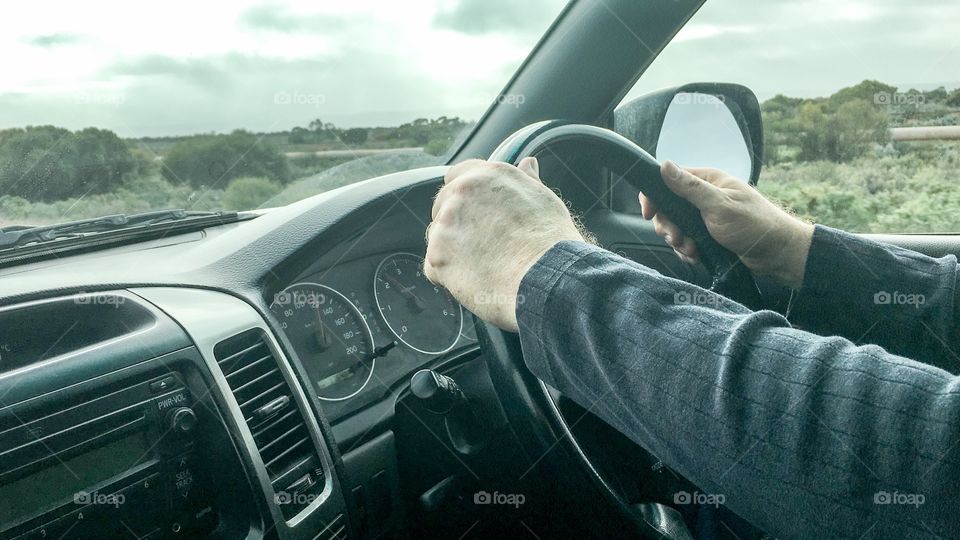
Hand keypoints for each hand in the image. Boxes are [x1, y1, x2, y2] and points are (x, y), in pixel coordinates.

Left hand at [424, 158, 586, 331]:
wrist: (547, 280)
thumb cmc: (552, 243)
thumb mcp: (544, 201)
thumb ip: (527, 180)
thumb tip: (528, 162)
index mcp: (487, 175)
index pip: (458, 176)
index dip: (466, 197)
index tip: (477, 214)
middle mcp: (461, 192)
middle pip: (442, 205)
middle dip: (456, 223)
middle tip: (483, 245)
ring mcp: (445, 224)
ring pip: (437, 236)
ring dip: (452, 249)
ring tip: (483, 266)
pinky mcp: (437, 256)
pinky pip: (433, 267)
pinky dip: (448, 277)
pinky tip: (475, 281)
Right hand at [641, 161, 813, 288]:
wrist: (777, 254)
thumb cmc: (754, 224)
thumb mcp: (719, 205)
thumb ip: (689, 187)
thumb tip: (665, 165)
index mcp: (706, 181)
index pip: (668, 180)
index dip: (654, 196)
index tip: (649, 213)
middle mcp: (703, 196)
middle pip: (667, 207)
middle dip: (668, 226)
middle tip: (677, 238)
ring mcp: (705, 216)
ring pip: (675, 227)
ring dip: (678, 242)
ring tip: (691, 250)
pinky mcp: (707, 235)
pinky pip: (685, 241)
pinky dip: (687, 251)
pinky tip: (697, 256)